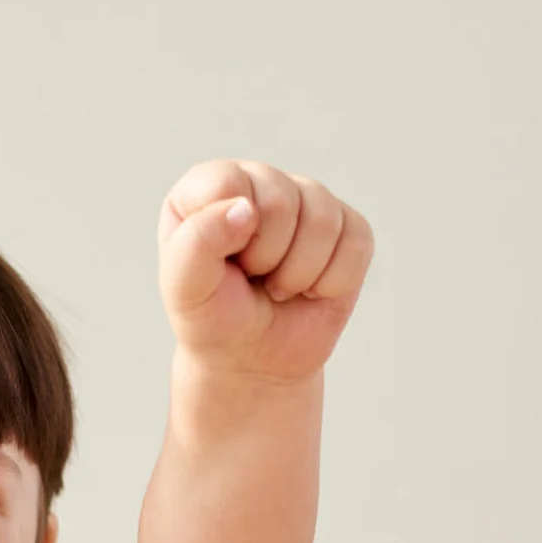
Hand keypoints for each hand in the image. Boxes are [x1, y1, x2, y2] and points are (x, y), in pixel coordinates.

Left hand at [157, 159, 374, 381]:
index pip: (228, 182)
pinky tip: (308, 289)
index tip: (223, 263)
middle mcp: (260, 183)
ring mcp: (308, 201)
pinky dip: (330, 282)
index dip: (229, 233)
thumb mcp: (185, 290)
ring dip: (297, 274)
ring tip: (276, 286)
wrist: (252, 359)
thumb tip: (245, 208)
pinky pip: (356, 242)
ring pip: (323, 220)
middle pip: (281, 200)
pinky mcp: (347, 227)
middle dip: (266, 258)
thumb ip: (196, 244)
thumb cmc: (212, 319)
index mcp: (209, 187)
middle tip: (251, 279)